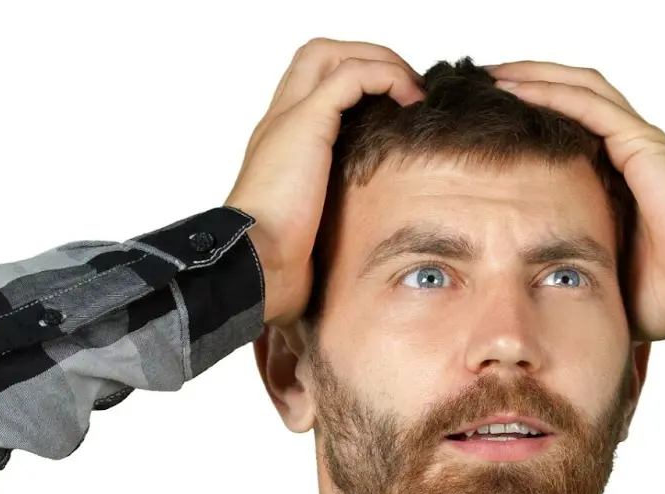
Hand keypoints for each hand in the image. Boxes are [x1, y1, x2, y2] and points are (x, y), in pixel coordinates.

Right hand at [225, 38, 426, 327]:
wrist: (252, 266)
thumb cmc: (273, 265)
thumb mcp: (309, 238)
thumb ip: (328, 226)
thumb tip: (358, 260)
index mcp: (278, 146)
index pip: (311, 87)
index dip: (353, 85)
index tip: (392, 109)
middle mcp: (279, 123)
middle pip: (319, 57)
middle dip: (368, 60)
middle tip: (405, 90)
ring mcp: (289, 119)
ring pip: (333, 55)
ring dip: (379, 62)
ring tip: (411, 91)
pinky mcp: (307, 123)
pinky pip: (352, 75)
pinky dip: (385, 77)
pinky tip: (409, 101)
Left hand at [484, 61, 664, 344]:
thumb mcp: (598, 281)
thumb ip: (569, 273)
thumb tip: (527, 299)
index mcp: (618, 183)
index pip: (567, 137)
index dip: (528, 125)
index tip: (485, 130)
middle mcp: (627, 156)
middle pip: (569, 102)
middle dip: (524, 88)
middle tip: (479, 89)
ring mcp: (636, 145)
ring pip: (577, 91)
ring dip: (532, 78)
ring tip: (491, 77)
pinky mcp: (641, 143)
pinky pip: (589, 103)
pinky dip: (551, 90)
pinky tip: (515, 86)